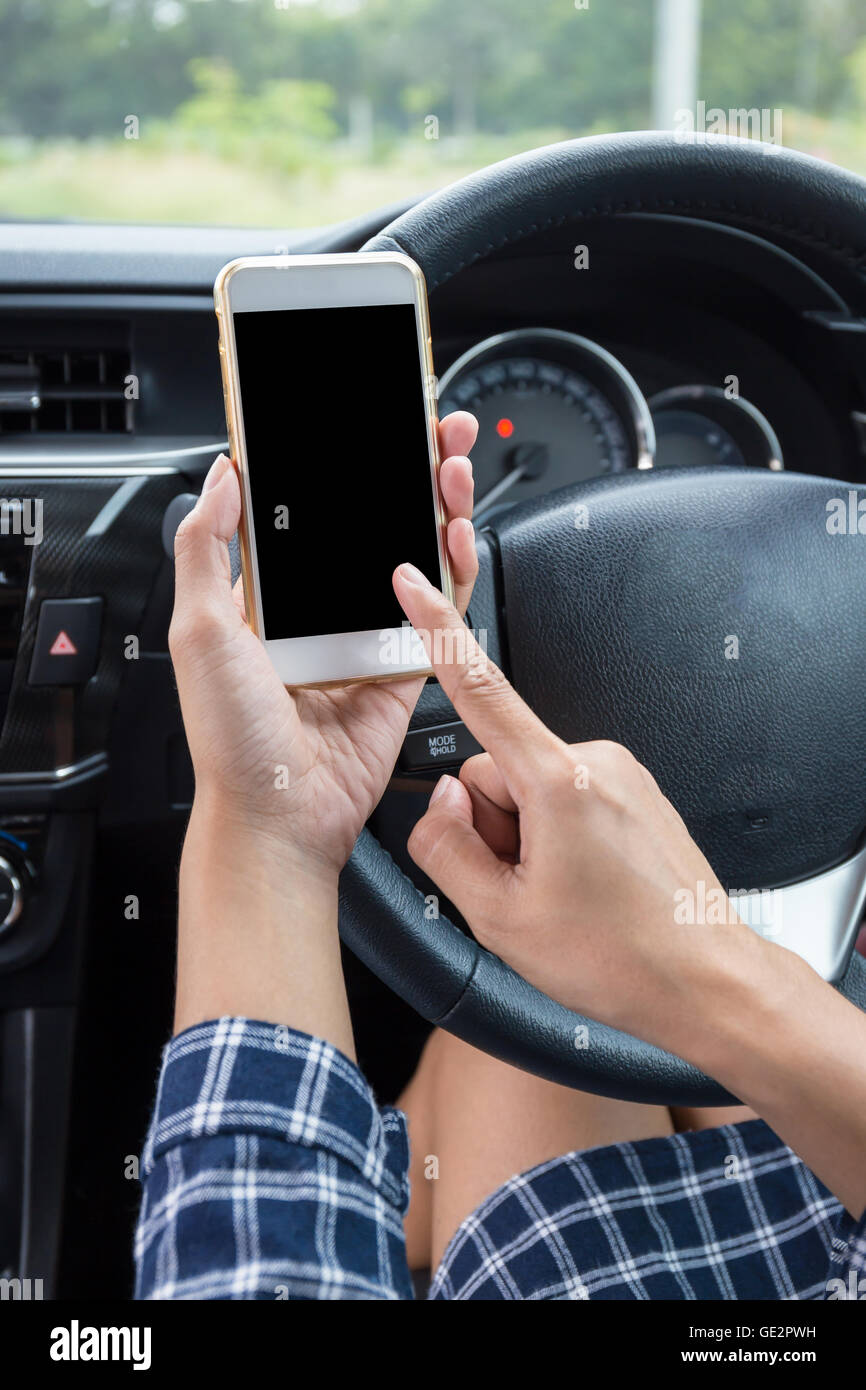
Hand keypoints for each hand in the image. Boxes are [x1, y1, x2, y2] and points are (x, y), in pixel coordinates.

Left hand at [169, 412, 477, 874]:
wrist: (281, 814)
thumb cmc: (232, 738)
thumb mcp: (199, 629)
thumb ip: (207, 548)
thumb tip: (223, 476)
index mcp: (271, 596)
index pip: (315, 509)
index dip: (344, 460)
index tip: (365, 421)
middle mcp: (321, 609)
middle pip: (375, 520)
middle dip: (408, 467)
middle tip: (432, 427)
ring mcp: (367, 635)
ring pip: (415, 552)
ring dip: (437, 504)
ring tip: (449, 465)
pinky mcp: (406, 666)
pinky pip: (441, 609)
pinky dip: (454, 567)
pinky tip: (451, 531)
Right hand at [393, 567, 865, 1218]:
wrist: (706, 981)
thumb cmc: (619, 957)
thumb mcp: (499, 919)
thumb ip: (444, 846)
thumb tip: (435, 803)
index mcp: (559, 783)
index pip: (481, 692)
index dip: (438, 633)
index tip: (414, 586)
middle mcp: (595, 762)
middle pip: (494, 770)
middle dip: (492, 826)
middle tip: (524, 889)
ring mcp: (620, 775)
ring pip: (528, 788)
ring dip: (525, 838)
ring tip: (561, 895)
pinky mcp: (633, 791)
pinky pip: (564, 798)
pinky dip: (557, 838)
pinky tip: (583, 887)